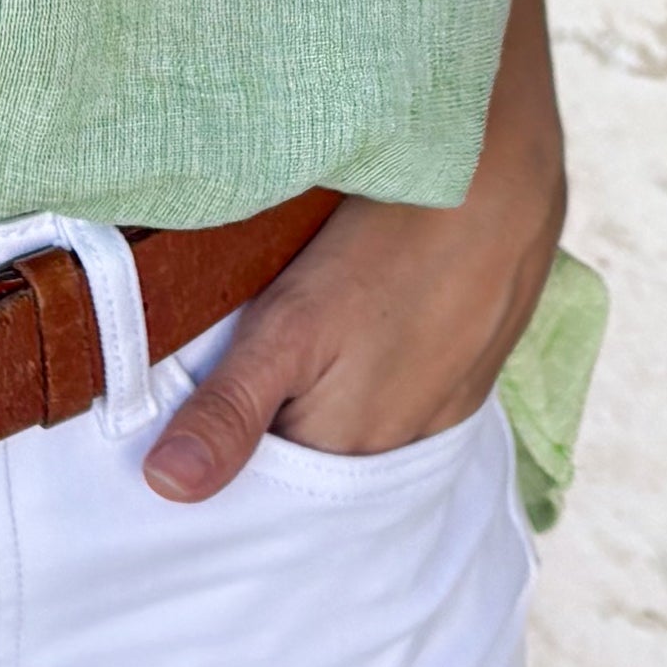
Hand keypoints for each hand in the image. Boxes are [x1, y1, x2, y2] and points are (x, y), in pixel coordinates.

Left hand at [145, 0, 564, 501]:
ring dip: (325, 391)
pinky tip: (361, 323)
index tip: (186, 396)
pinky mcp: (467, 374)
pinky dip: (373, 370)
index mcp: (344, 452)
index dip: (221, 437)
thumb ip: (231, 411)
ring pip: (357, 420)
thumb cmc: (387, 249)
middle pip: (311, 449)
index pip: (261, 479)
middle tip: (245, 347)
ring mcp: (441, 411)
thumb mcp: (288, 326)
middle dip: (272, 415)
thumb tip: (168, 487)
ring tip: (305, 331)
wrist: (499, 179)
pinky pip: (403, 394)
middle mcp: (399, 450)